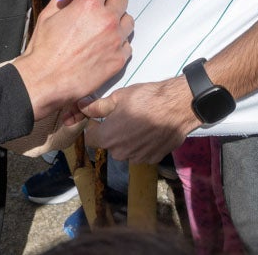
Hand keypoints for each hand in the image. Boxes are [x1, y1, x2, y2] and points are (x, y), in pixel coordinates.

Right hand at [11, 0, 132, 119]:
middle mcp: (106, 19)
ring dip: (117, 22)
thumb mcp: (49, 14)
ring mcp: (115, 40)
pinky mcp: (119, 59)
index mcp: (88, 4)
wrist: (45, 80)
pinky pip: (127, 44)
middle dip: (110, 1)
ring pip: (128, 21)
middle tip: (99, 10)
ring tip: (101, 31)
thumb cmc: (44, 49)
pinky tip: (103, 48)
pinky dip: (118, 44)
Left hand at [83, 77, 198, 162]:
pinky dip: (143, 145)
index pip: (90, 138)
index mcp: (107, 138)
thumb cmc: (145, 99)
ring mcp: (137, 158)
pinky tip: (151, 131)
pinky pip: (142, 153)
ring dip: (128, 141)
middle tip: (124, 117)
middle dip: (113, 134)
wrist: (176, 107)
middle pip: (109, 145)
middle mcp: (120, 153)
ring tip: (140, 123)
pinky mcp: (153, 159)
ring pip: (126, 150)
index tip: (102, 118)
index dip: (94, 127)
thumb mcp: (119, 97)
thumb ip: (98, 106)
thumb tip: (81, 107)